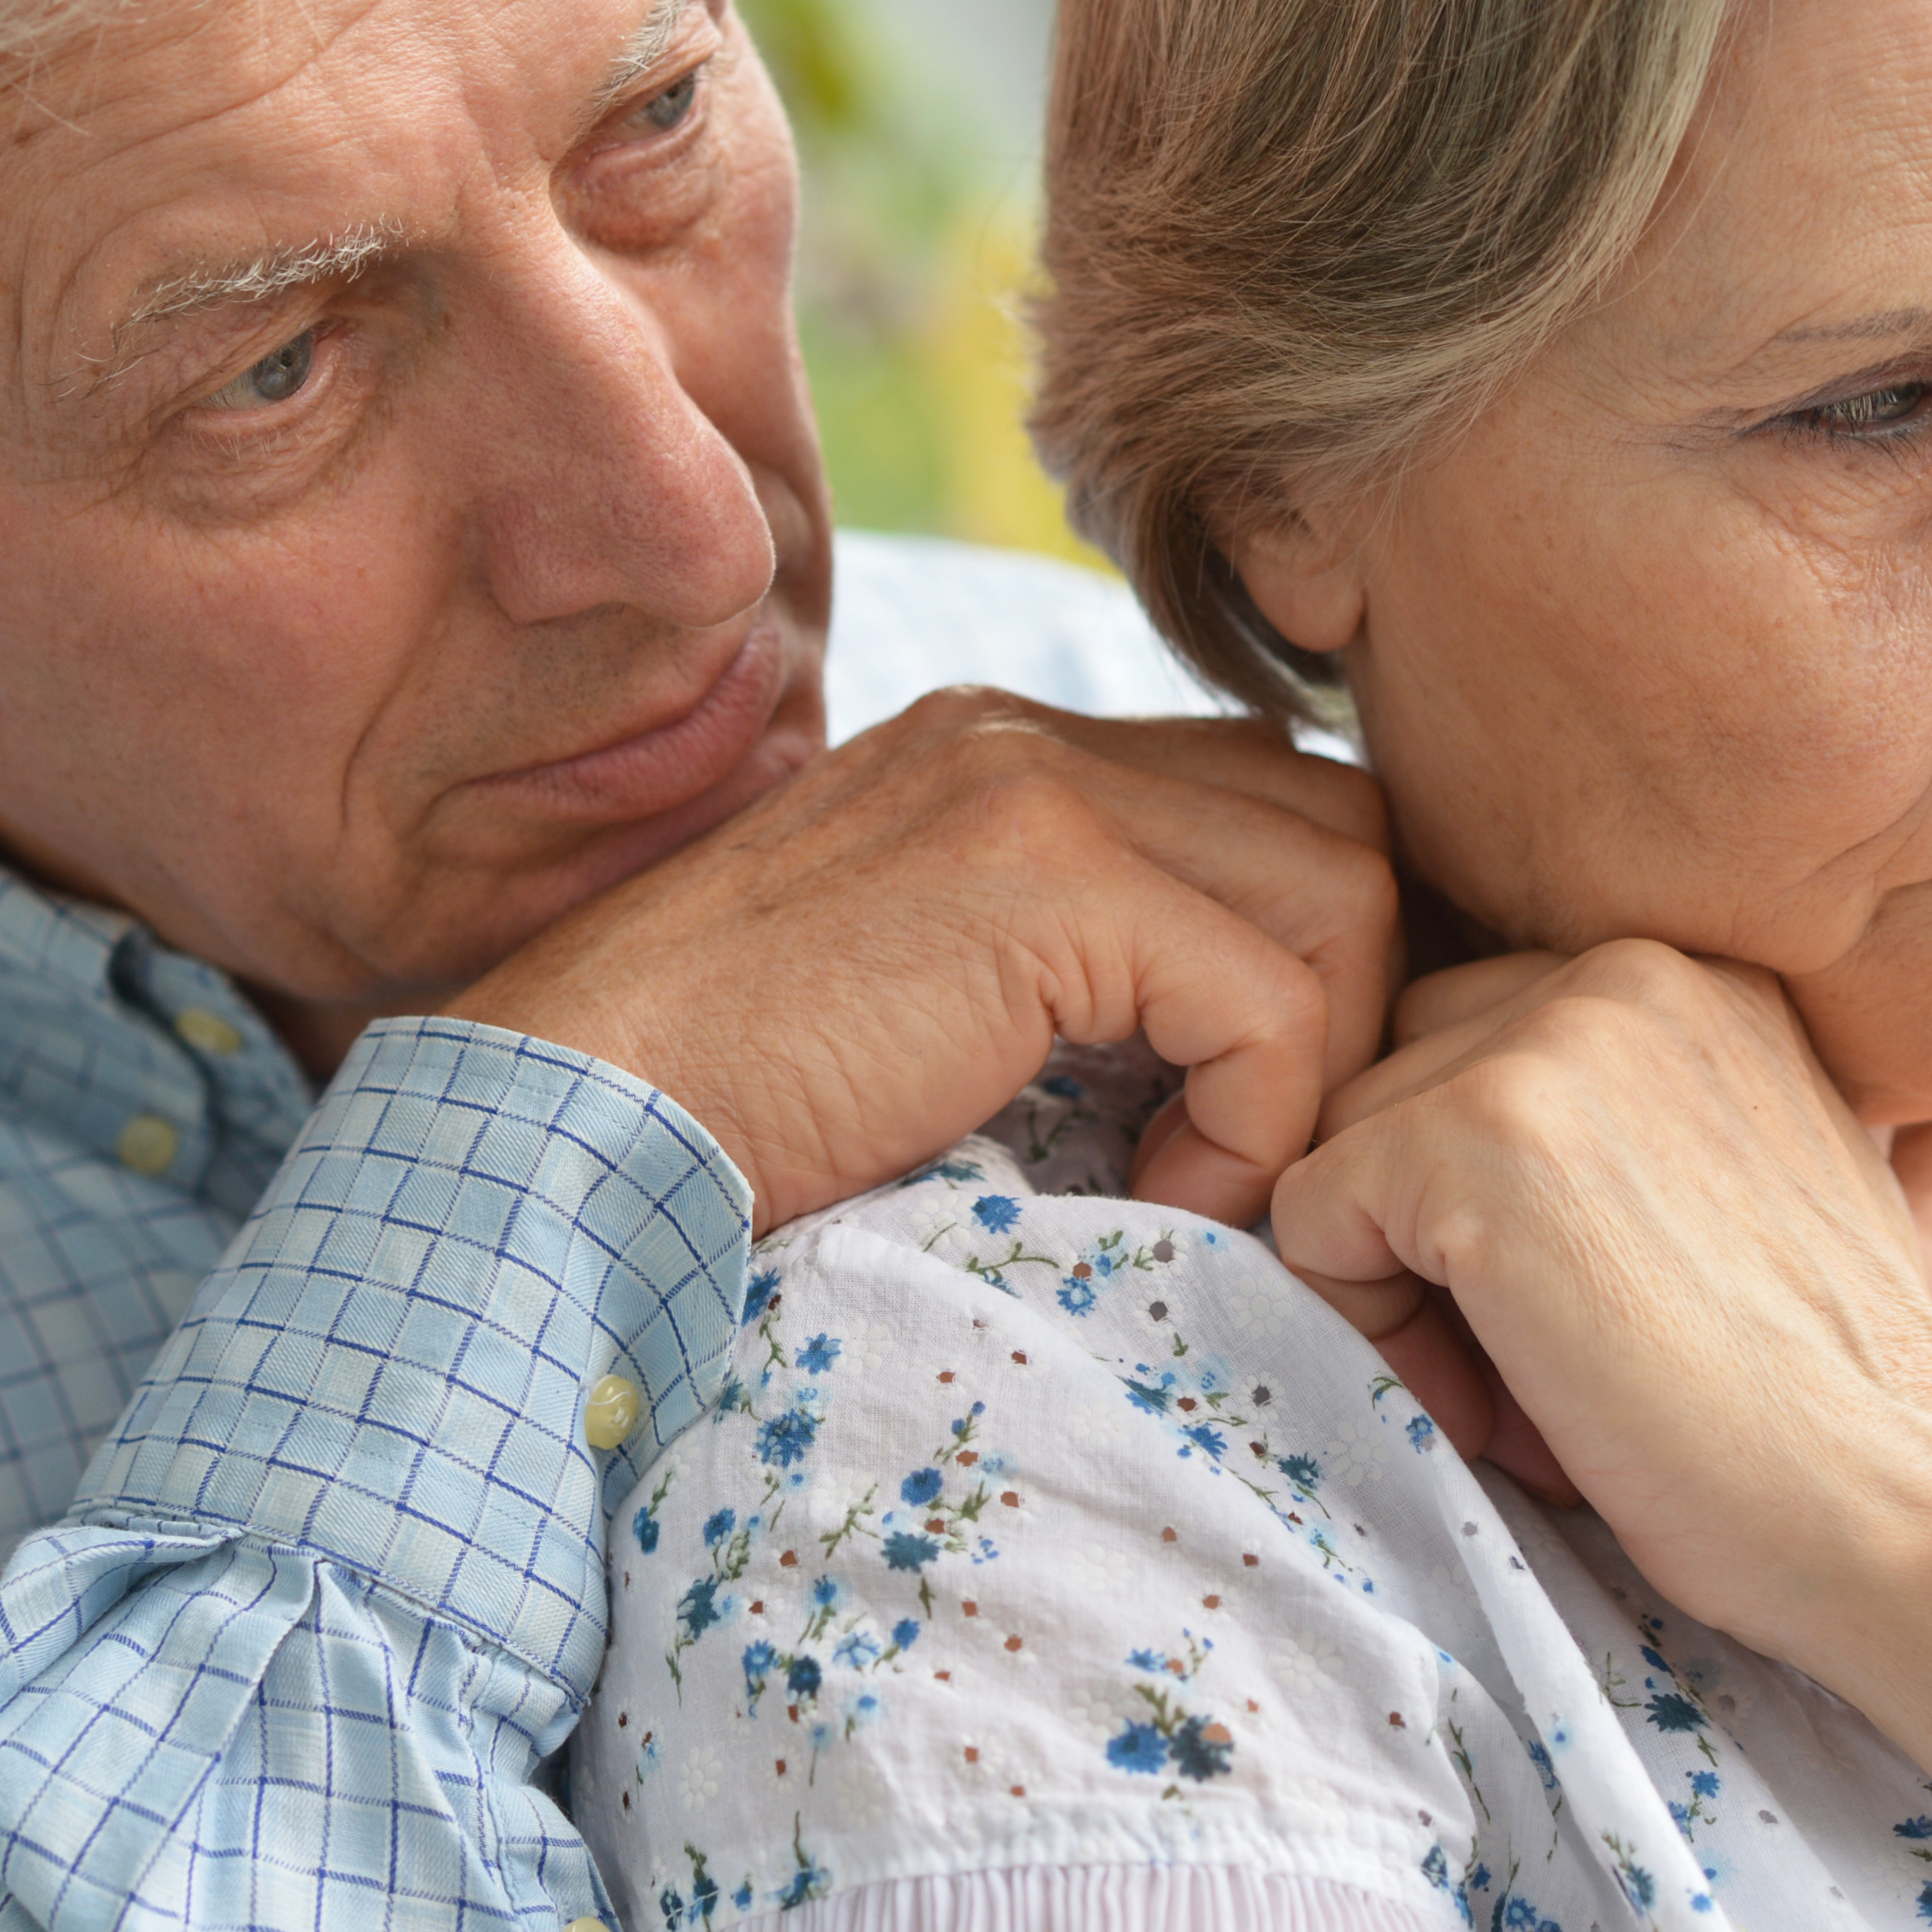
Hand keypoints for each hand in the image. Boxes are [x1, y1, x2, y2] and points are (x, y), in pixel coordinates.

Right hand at [453, 688, 1396, 1231]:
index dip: (1314, 967)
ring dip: (1316, 1066)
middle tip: (1268, 1148)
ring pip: (1348, 891)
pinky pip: (1275, 998)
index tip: (1253, 1116)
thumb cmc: (733, 1119)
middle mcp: (1030, 736)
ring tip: (1209, 1179)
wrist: (576, 1129)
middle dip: (1356, 1002)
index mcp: (1005, 758)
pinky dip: (1258, 1121)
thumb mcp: (931, 1013)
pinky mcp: (1044, 878)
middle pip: (1343, 825)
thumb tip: (1235, 1053)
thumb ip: (1067, 980)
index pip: (1269, 807)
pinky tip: (1164, 1196)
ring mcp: (1036, 786)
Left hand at [1269, 939, 1931, 1656]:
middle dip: (1429, 1230)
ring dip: (1400, 1288)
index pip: (1478, 1043)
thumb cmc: (1823, 1403)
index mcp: (1693, 975)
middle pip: (1398, 1080)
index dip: (1491, 1203)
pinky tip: (1501, 1401)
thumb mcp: (1734, 1190)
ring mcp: (1550, 1041)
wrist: (1903, 1504)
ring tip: (1534, 1392)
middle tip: (1543, 1369)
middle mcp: (1624, 969)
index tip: (1584, 1318)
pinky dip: (1367, 1329)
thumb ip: (1619, 1129)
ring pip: (1344, 1144)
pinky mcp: (1478, 1137)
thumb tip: (1441, 1161)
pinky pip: (1304, 1214)